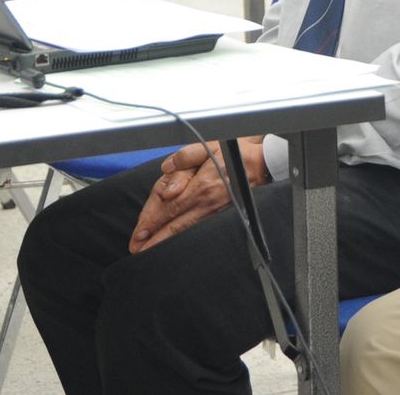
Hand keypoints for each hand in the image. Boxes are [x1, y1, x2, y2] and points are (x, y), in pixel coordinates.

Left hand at [129, 137, 269, 252]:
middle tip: (136, 250)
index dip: (151, 221)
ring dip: (166, 243)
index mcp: (199, 185)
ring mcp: (215, 212)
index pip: (168, 207)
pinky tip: (175, 244)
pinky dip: (184, 239)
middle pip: (174, 225)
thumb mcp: (207, 146)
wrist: (263, 164)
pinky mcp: (222, 216)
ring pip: (185, 232)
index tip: (138, 234)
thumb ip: (185, 157)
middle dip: (153, 240)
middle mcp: (206, 202)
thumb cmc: (234, 154)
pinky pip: (199, 230)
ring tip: (150, 253)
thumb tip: (166, 169)